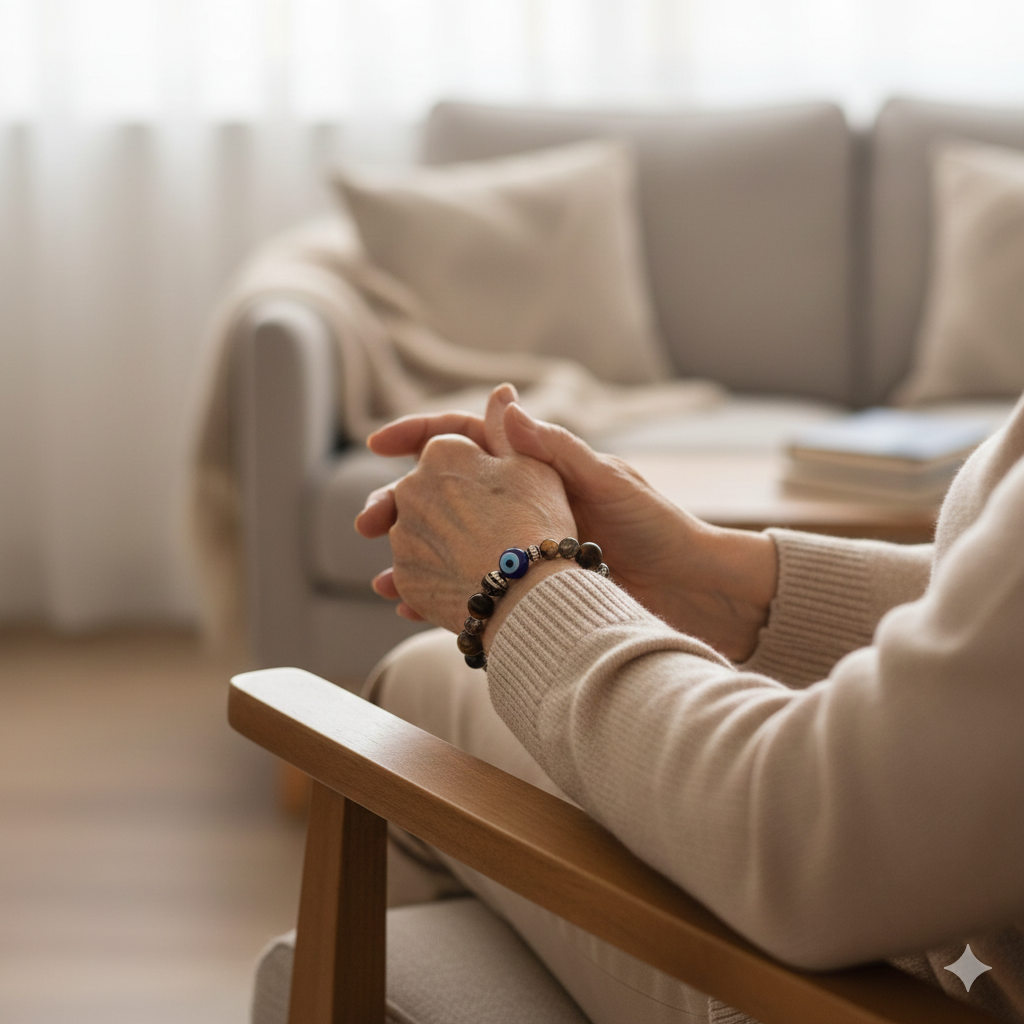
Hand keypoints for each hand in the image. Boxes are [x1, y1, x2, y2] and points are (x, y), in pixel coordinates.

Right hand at [360, 385, 776, 659]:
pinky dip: (443, 592)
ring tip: (383, 580)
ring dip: (414, 556)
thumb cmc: (658, 525)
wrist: (689, 585)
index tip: (379, 443)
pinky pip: (474, 582)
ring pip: (452, 541)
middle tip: (368, 524)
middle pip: (446, 492)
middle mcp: (522, 498)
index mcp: (538, 462)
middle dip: (402, 503)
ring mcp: (522, 540)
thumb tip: (503, 405)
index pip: (467, 435)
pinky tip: (416, 608)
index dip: (420, 434)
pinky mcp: (530, 579)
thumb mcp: (608, 483)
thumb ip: (553, 450)